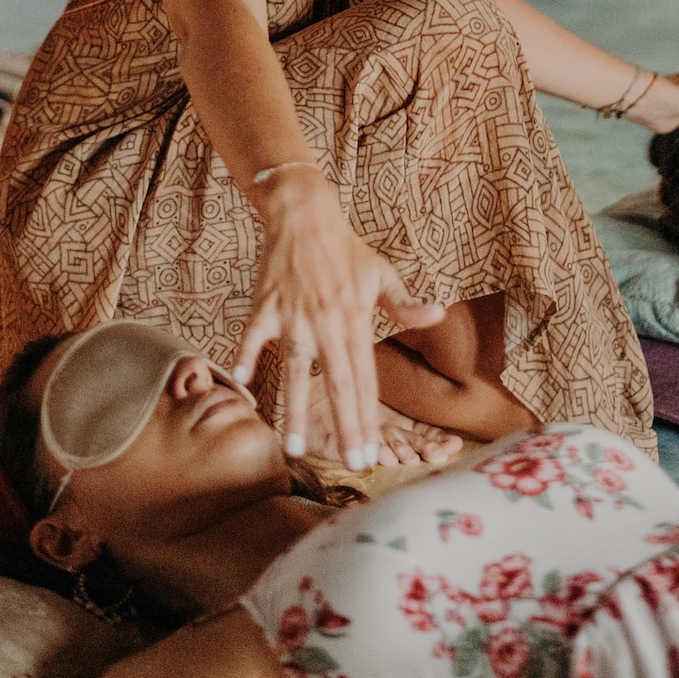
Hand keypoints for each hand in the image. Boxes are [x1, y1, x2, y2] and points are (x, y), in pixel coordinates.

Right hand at [232, 168, 443, 470]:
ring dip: (294, 409)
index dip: (368, 416)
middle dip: (345, 425)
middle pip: (338, 382)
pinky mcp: (265, 306)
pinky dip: (244, 357)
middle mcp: (326, 322)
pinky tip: (240, 386)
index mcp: (355, 318)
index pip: (365, 377)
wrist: (305, 213)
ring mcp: (293, 315)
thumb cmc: (345, 249)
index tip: (371, 451)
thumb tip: (437, 315)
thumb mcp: (381, 274)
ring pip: (294, 369)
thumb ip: (404, 304)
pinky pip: (253, 337)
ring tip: (295, 449)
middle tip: (351, 464)